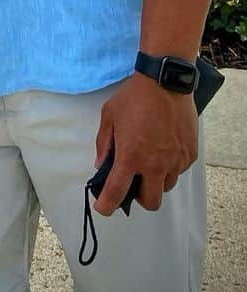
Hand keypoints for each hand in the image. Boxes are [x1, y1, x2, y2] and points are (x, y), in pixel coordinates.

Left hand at [92, 71, 198, 214]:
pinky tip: (162, 148)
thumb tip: (102, 165)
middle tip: (133, 182)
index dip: (107, 204)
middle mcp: (155, 164)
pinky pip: (178, 171)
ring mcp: (175, 161)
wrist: (165, 83)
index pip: (117, 191)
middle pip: (150, 202)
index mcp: (131, 156)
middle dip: (139, 198)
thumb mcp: (109, 116)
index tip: (103, 209)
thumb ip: (104, 144)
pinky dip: (169, 166)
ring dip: (155, 181)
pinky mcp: (189, 155)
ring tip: (148, 161)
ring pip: (166, 187)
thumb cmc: (134, 98)